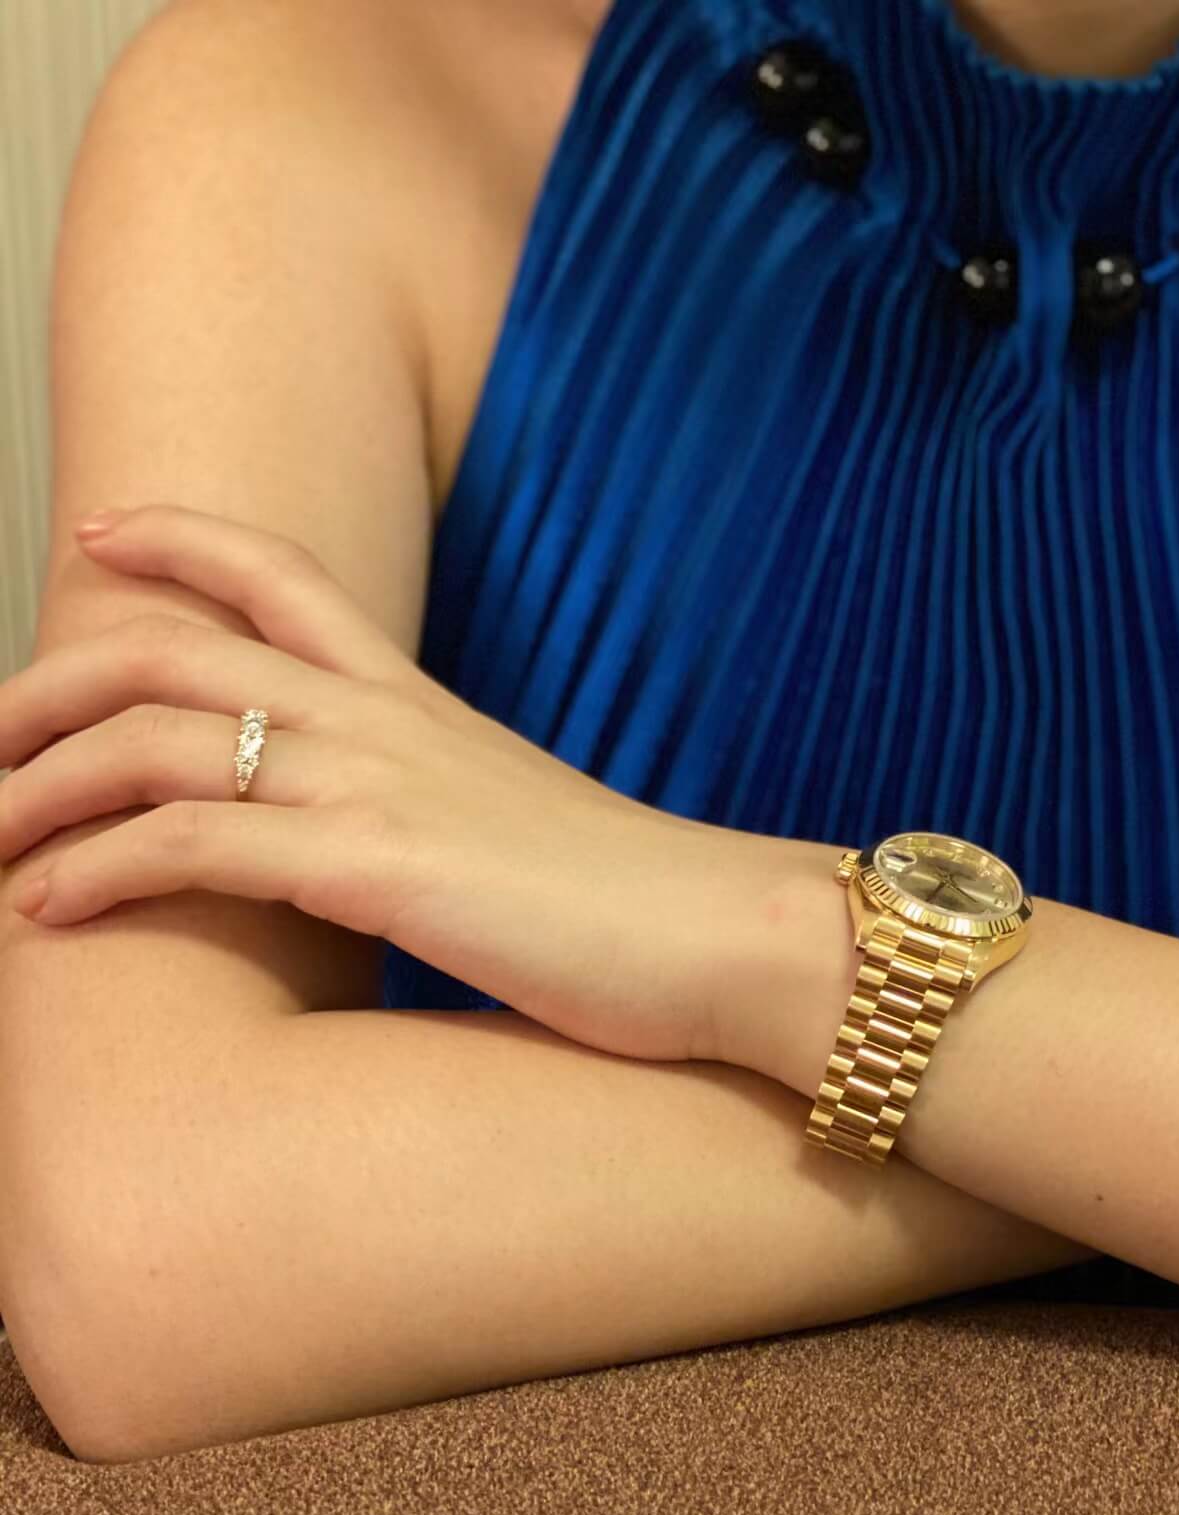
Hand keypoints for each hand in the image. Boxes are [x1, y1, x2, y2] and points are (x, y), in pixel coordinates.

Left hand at [0, 504, 815, 1065]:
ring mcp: (375, 784)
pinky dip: (100, 869)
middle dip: (49, 685)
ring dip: (40, 789)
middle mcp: (382, 719)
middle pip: (169, 652)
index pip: (280, 576)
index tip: (102, 530)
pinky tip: (48, 908)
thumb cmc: (630, 896)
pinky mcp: (376, 866)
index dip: (177, 540)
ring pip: (153, 743)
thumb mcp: (515, 823)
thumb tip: (380, 841)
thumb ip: (435, 806)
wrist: (722, 932)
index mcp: (417, 700)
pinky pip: (194, 844)